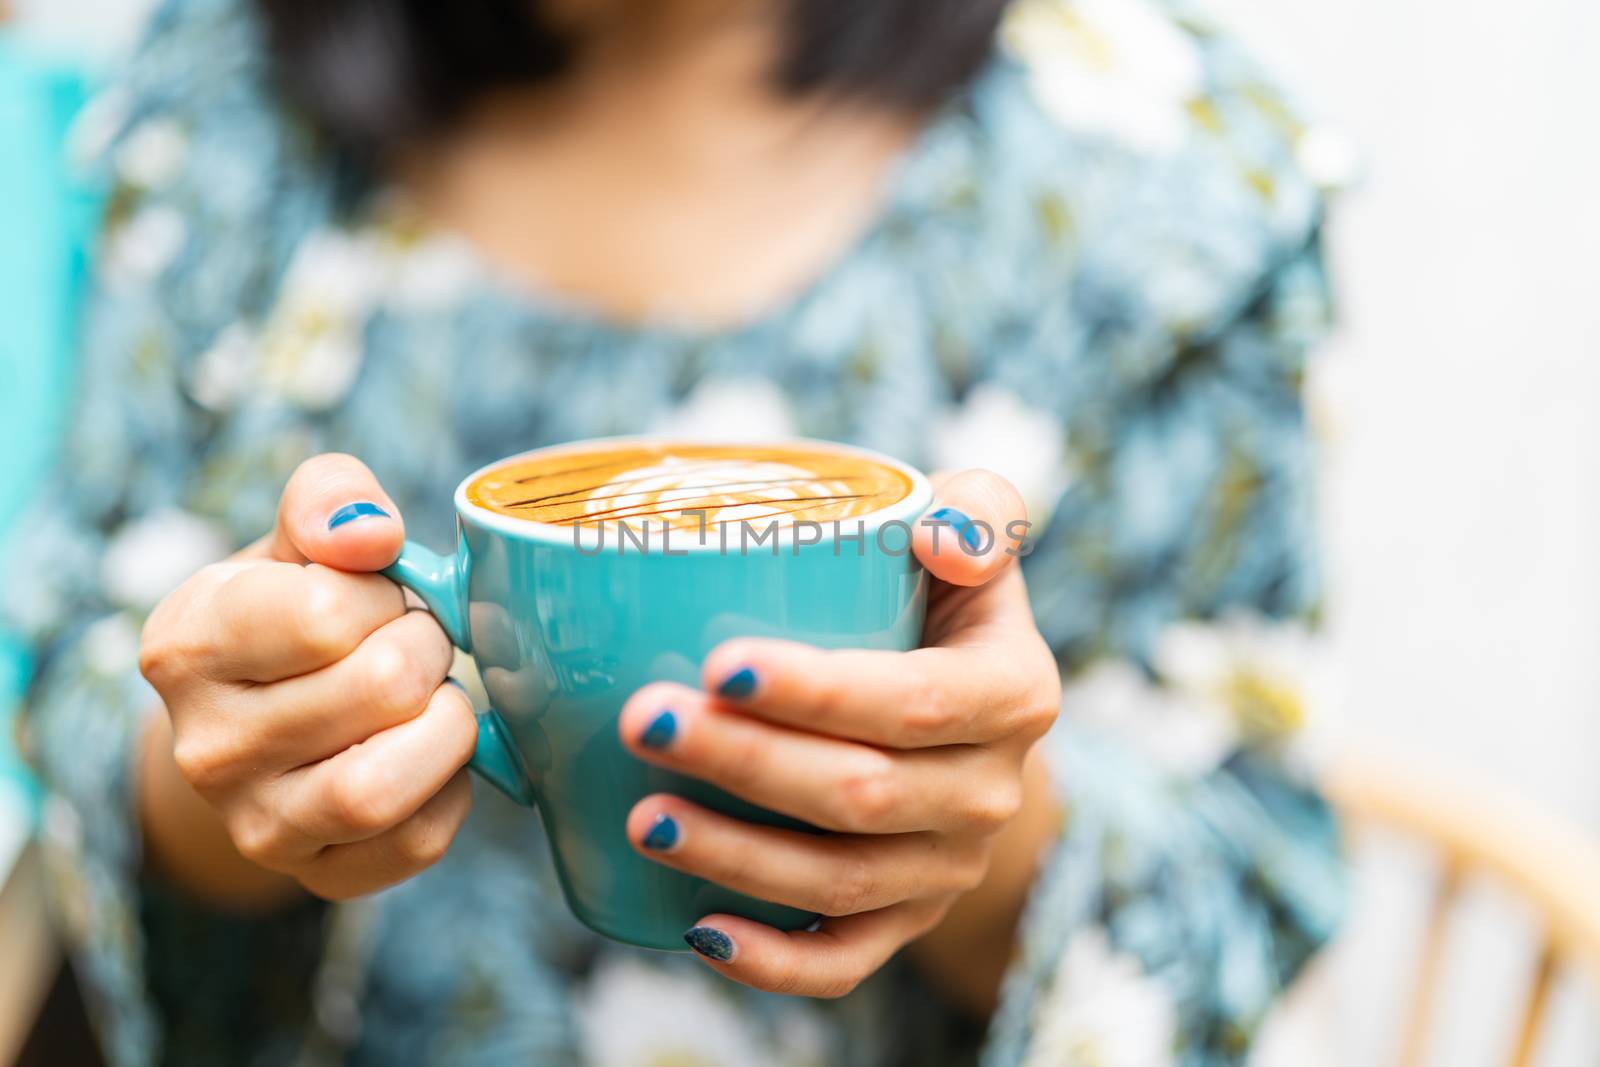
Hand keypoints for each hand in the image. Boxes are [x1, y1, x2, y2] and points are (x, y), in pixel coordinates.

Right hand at [138, 455, 476, 900]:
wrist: (264, 717)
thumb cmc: (292, 610)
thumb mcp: (296, 537)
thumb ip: (329, 499)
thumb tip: (373, 531)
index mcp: (187, 644)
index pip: (323, 614)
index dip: (383, 595)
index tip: (381, 597)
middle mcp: (206, 745)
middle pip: (375, 692)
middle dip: (429, 652)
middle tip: (426, 643)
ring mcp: (256, 823)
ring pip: (381, 787)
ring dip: (446, 729)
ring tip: (440, 699)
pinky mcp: (317, 873)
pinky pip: (412, 844)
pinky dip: (452, 793)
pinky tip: (437, 755)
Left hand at [618, 470, 1060, 997]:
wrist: (959, 708)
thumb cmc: (936, 597)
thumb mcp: (973, 535)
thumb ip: (976, 511)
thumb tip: (940, 534)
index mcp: (1014, 694)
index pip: (917, 703)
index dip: (821, 692)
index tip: (719, 663)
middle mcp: (991, 793)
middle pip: (864, 794)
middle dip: (746, 763)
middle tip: (646, 721)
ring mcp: (948, 868)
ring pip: (842, 882)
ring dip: (737, 857)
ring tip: (645, 818)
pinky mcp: (906, 921)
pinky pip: (844, 961)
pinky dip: (773, 960)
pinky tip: (698, 932)